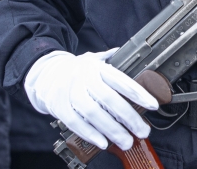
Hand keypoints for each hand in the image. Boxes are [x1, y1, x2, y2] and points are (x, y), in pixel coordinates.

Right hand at [25, 50, 157, 150]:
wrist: (44, 73)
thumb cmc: (74, 70)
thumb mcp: (93, 59)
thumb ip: (111, 60)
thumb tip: (127, 54)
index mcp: (97, 67)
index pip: (121, 80)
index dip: (138, 93)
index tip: (153, 105)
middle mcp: (85, 78)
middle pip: (110, 99)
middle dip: (129, 117)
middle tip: (143, 131)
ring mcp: (71, 93)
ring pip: (94, 113)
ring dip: (113, 130)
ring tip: (127, 141)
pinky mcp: (60, 107)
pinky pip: (76, 123)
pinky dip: (91, 134)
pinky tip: (104, 142)